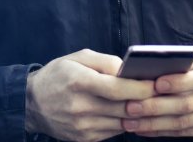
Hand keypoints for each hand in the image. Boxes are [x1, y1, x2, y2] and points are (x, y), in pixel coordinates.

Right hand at [25, 49, 157, 141]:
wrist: (32, 103)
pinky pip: (113, 132)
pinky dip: (123, 121)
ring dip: (137, 113)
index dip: (140, 88)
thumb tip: (130, 70)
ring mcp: (82, 126)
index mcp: (79, 82)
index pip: (117, 89)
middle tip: (160, 93)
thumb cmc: (58, 75)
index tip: (156, 83)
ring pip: (122, 122)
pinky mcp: (84, 139)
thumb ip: (106, 61)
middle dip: (145, 101)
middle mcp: (80, 107)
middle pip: (123, 107)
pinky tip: (127, 111)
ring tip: (147, 102)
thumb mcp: (79, 58)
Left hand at [121, 53, 192, 138]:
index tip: (155, 83)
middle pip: (187, 104)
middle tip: (131, 106)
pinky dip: (160, 131)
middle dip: (156, 107)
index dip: (178, 82)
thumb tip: (147, 69)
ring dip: (153, 123)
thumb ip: (180, 62)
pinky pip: (183, 132)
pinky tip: (143, 128)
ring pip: (183, 122)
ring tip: (130, 121)